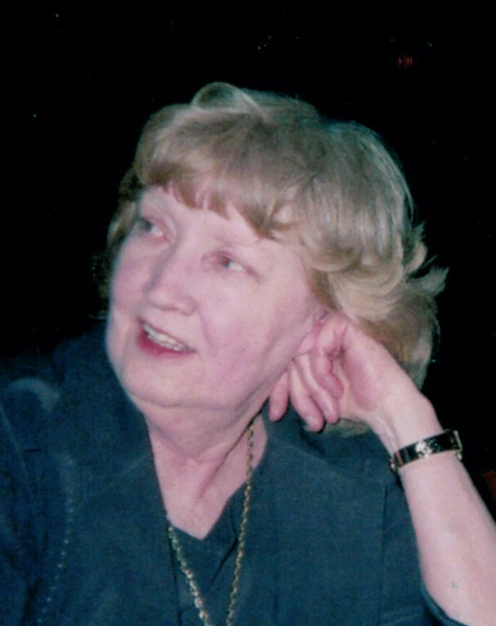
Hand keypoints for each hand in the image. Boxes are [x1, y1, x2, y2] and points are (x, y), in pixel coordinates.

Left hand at [269, 312, 438, 450]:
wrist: (388, 408)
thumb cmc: (356, 403)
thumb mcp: (315, 396)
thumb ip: (296, 386)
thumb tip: (269, 403)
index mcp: (314, 348)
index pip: (284, 362)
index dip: (278, 389)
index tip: (276, 415)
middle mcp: (321, 336)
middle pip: (290, 359)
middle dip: (299, 394)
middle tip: (314, 420)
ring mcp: (333, 329)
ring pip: (301, 353)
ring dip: (312, 387)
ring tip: (329, 408)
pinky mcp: (346, 327)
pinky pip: (318, 345)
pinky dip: (322, 371)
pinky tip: (337, 388)